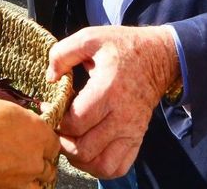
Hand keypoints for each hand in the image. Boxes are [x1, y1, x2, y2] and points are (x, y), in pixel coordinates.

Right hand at [0, 89, 59, 188]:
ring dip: (31, 176)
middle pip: (47, 162)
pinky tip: (5, 182)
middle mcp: (35, 157)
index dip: (40, 138)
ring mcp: (24, 180)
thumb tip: (0, 107)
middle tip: (19, 155)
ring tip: (13, 170)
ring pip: (39, 181)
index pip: (51, 138)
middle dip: (37, 158)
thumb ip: (0, 105)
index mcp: (34, 129)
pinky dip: (19, 187)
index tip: (29, 137)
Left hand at [48, 25, 179, 178]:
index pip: (76, 122)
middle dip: (62, 142)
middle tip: (55, 127)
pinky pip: (117, 168)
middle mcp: (122, 117)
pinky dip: (98, 167)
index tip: (48, 109)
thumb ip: (63, 53)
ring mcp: (131, 132)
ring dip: (78, 159)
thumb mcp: (90, 38)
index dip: (56, 120)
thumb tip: (50, 79)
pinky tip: (88, 151)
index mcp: (108, 90)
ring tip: (69, 141)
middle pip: (84, 149)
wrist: (158, 58)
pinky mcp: (137, 139)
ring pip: (100, 165)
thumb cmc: (121, 47)